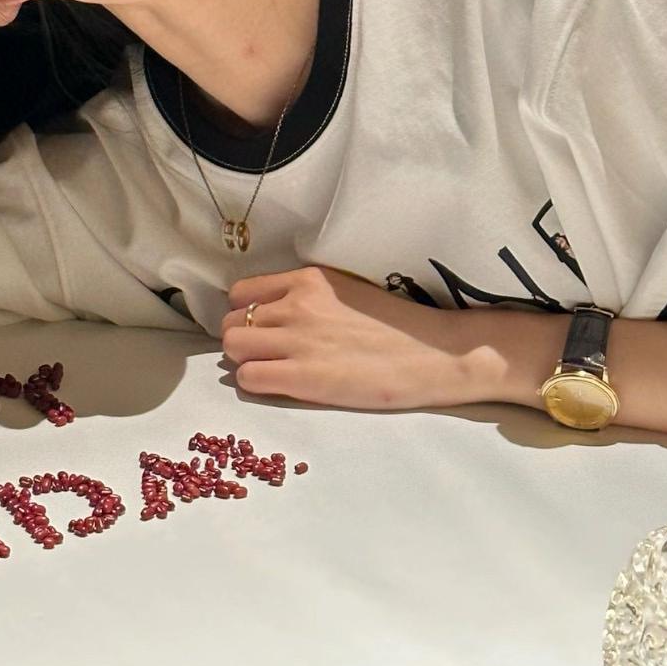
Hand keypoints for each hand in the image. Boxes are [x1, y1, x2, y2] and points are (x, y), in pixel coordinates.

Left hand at [222, 265, 481, 411]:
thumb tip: (272, 311)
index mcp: (308, 279)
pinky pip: (249, 377)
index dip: (245, 314)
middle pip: (232, 322)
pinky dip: (255, 383)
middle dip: (242, 340)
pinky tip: (278, 386)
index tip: (260, 329)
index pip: (242, 292)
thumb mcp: (346, 291)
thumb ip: (308, 295)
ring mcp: (298, 340)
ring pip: (233, 346)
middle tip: (265, 355)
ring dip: (244, 361)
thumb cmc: (397, 325)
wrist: (434, 354)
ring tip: (270, 370)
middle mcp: (296, 304)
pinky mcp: (304, 378)